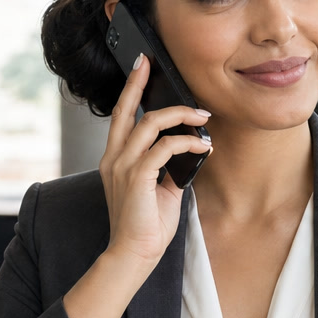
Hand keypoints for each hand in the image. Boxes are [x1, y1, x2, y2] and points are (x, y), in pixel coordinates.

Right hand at [99, 54, 211, 269]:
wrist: (133, 255)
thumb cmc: (146, 226)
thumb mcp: (159, 190)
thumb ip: (167, 169)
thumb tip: (187, 153)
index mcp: (115, 160)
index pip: (120, 117)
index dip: (130, 90)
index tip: (141, 68)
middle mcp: (114, 159)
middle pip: (126, 109)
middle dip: (139, 82)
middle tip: (153, 63)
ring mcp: (122, 167)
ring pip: (150, 123)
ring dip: (181, 116)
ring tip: (203, 117)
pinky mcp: (136, 177)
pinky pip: (165, 148)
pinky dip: (187, 143)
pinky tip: (203, 147)